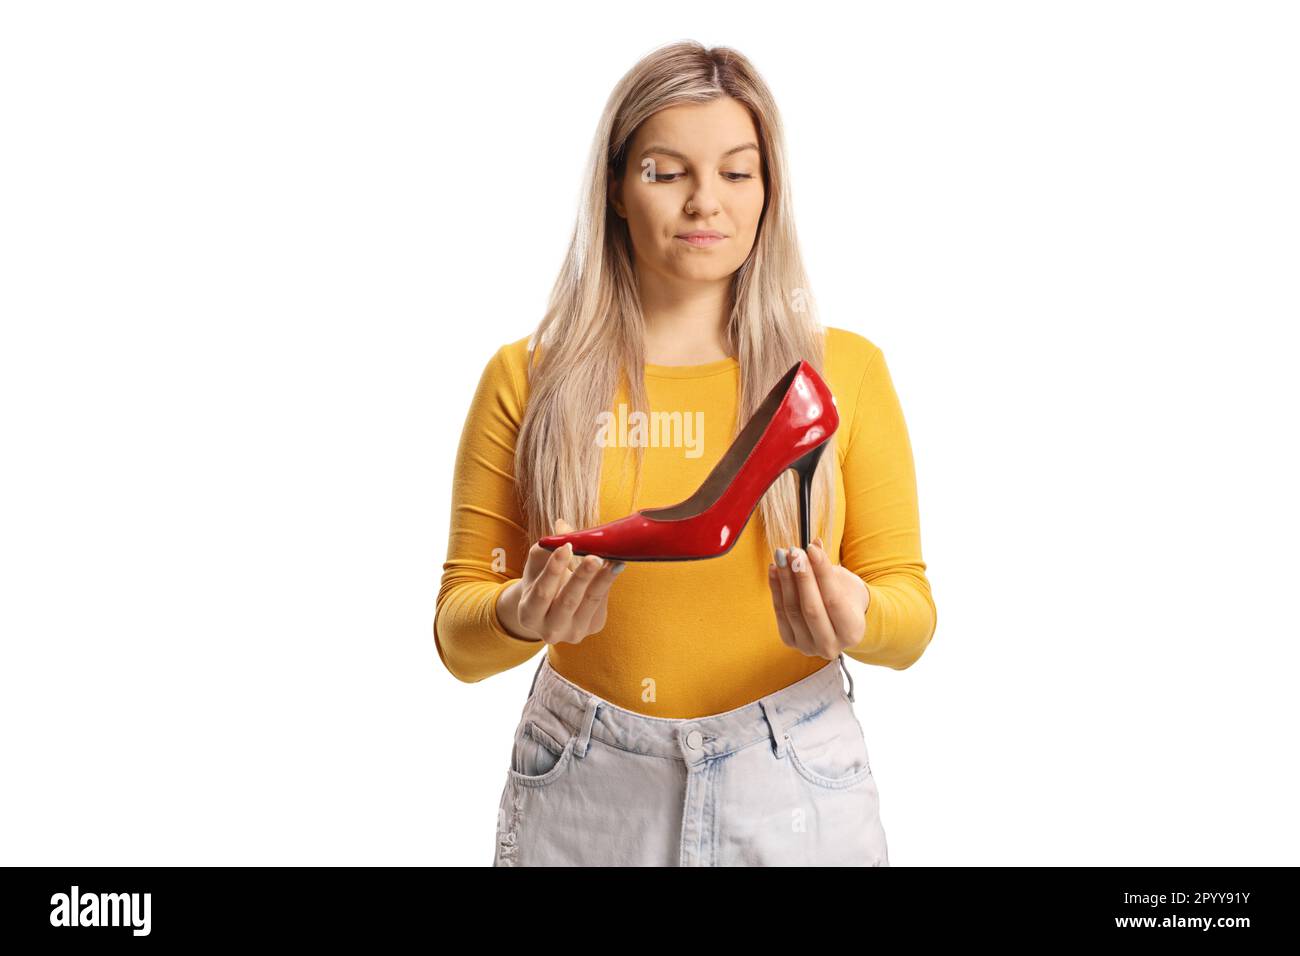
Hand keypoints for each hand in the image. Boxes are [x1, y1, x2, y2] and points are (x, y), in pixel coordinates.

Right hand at [497, 518, 626, 643]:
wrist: (550, 609)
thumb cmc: (541, 581)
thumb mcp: (537, 566)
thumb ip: (546, 548)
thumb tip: (562, 526)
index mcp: (529, 615)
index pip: (542, 592)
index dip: (553, 569)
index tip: (566, 547)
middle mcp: (550, 630)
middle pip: (567, 601)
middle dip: (582, 577)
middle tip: (594, 557)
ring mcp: (574, 632)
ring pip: (590, 602)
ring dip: (603, 579)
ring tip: (615, 561)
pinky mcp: (594, 626)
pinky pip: (602, 602)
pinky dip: (608, 582)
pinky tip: (616, 566)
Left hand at [768, 537, 870, 658]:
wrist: (840, 619)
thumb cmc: (845, 597)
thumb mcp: (843, 581)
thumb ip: (827, 567)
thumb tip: (813, 545)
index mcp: (852, 632)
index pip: (834, 600)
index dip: (821, 572)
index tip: (811, 549)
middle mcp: (831, 645)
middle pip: (811, 608)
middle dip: (801, 576)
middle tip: (793, 552)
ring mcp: (808, 646)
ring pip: (792, 610)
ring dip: (785, 579)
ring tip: (782, 556)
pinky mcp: (790, 641)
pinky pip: (780, 612)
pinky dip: (776, 589)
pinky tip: (775, 569)